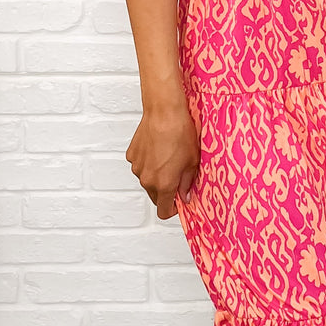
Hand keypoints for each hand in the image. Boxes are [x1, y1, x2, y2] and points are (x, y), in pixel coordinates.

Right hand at [125, 104, 201, 219]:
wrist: (164, 113)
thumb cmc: (180, 134)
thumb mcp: (193, 162)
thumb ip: (187, 184)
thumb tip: (185, 196)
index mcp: (164, 185)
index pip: (164, 212)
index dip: (173, 210)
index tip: (180, 202)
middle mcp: (147, 179)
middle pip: (156, 197)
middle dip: (166, 192)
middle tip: (178, 177)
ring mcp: (137, 167)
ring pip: (147, 181)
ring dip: (156, 176)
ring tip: (168, 158)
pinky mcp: (132, 156)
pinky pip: (141, 166)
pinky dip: (148, 163)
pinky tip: (158, 150)